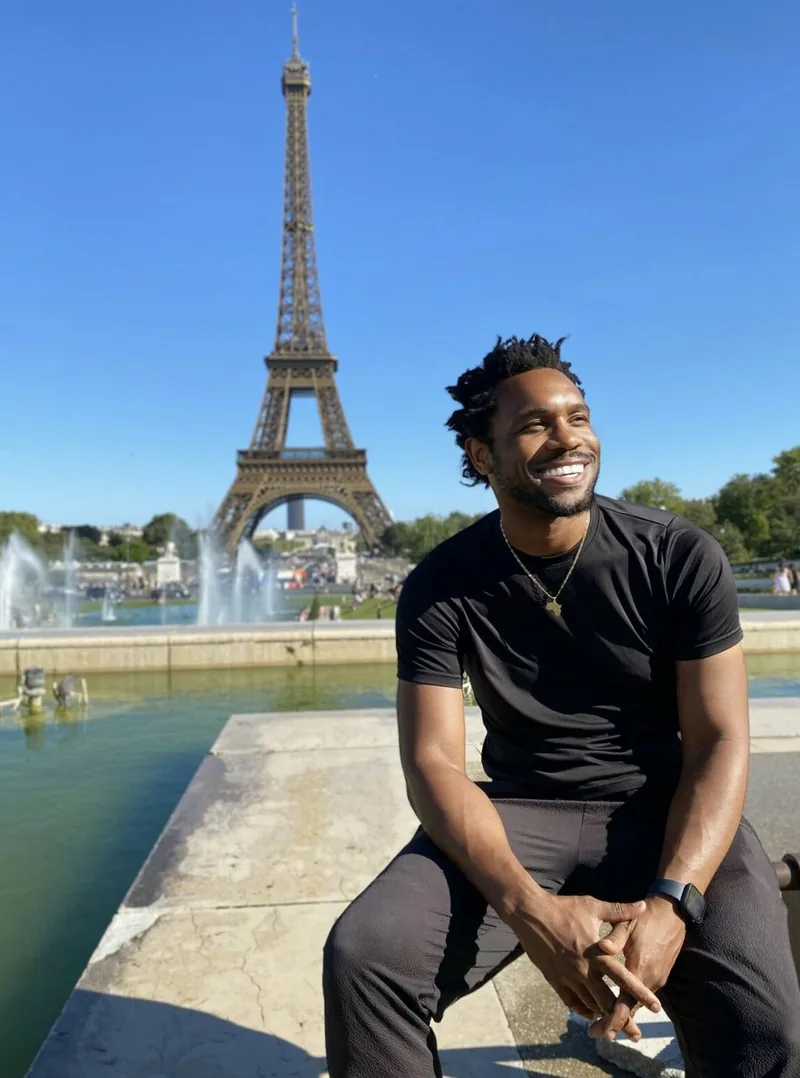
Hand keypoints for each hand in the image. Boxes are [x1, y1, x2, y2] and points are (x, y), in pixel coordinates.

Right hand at [508, 894, 661, 1040]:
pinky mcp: (554, 979)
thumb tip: (644, 906)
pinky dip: (583, 1010)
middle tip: (636, 1034)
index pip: (624, 979)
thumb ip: (620, 910)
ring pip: (589, 1005)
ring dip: (603, 1016)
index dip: (641, 994)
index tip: (657, 1007)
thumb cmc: (563, 908)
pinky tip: (590, 1014)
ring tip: (615, 1026)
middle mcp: (584, 970)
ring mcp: (568, 977)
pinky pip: (571, 1002)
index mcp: (596, 954)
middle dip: (623, 1019)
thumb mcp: (593, 906)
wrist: (530, 913)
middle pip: (607, 1002)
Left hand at [589, 895, 685, 1039]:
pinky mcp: (658, 976)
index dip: (611, 1019)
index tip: (596, 1029)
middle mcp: (650, 979)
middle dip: (613, 1023)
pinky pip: (642, 996)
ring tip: (600, 1021)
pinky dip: (629, 1003)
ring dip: (621, 1014)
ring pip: (637, 1004)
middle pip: (630, 1010)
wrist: (673, 914)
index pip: (625, 1004)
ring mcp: (657, 979)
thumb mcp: (628, 924)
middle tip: (593, 1031)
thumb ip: (614, 938)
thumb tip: (601, 948)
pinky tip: (615, 1003)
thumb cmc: (646, 917)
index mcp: (639, 968)